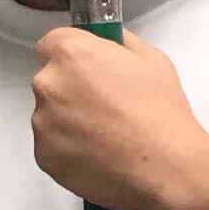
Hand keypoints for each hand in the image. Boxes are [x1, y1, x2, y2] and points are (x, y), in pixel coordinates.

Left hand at [32, 25, 208, 209]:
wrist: (164, 167)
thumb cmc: (160, 116)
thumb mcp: (150, 59)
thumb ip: (120, 43)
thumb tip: (111, 43)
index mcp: (71, 52)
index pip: (52, 44)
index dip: (73, 57)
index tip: (86, 67)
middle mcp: (49, 84)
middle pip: (51, 80)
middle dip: (72, 89)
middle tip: (105, 104)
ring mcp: (43, 122)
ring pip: (50, 115)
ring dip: (70, 121)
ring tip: (107, 133)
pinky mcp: (44, 155)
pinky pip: (52, 146)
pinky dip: (70, 149)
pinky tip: (100, 151)